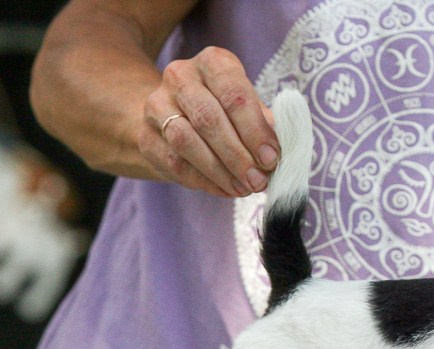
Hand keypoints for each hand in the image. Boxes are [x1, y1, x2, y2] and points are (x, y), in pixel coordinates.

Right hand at [139, 47, 279, 196]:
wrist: (178, 116)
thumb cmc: (228, 113)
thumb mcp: (251, 110)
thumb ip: (265, 128)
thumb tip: (276, 157)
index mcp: (214, 63)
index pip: (234, 94)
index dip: (255, 130)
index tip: (270, 159)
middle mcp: (181, 76)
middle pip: (208, 118)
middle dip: (237, 155)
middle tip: (258, 180)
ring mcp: (157, 104)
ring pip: (185, 140)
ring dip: (219, 170)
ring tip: (243, 188)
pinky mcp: (146, 135)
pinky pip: (174, 162)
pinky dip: (204, 180)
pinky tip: (225, 189)